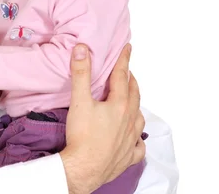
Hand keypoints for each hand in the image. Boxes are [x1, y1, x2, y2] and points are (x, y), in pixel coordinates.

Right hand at [60, 43, 144, 193]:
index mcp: (120, 104)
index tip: (128, 48)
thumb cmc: (82, 137)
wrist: (83, 169)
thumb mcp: (79, 101)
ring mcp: (131, 139)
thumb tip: (83, 49)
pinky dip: (138, 139)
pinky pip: (139, 146)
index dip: (124, 60)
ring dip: (136, 106)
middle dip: (130, 80)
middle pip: (134, 94)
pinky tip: (136, 138)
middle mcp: (129, 120)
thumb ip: (81, 73)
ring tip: (132, 100)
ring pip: (139, 118)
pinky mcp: (128, 156)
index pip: (122, 75)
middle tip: (127, 72)